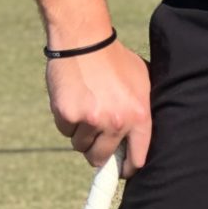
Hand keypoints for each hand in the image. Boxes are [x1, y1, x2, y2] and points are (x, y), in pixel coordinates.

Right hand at [46, 39, 152, 172]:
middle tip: (95, 138)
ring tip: (85, 108)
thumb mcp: (141, 82)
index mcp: (139, 115)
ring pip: (81, 145)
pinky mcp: (68, 114)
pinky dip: (67, 120)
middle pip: (102, 158)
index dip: (126, 168)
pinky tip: (73, 99)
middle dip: (98, 153)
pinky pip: (65, 131)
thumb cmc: (114, 59)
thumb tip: (139, 140)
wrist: (84, 39)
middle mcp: (117, 121)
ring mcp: (91, 119)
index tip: (120, 169)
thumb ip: (142, 110)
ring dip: (81, 133)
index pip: (136, 159)